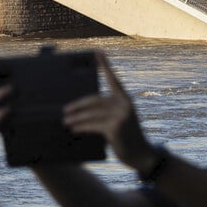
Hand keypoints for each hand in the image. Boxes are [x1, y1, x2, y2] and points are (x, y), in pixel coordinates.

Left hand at [63, 51, 155, 170]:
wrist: (141, 155)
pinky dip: (82, 127)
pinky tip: (74, 129)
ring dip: (77, 118)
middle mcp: (124, 104)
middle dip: (78, 104)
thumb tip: (82, 110)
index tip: (98, 52)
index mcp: (125, 99)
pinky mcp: (115, 127)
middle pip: (96, 100)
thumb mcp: (120, 120)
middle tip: (65, 109)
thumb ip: (108, 112)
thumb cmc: (127, 137)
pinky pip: (93, 125)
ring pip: (92, 114)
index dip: (105, 65)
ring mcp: (121, 115)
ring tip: (65, 121)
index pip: (113, 79)